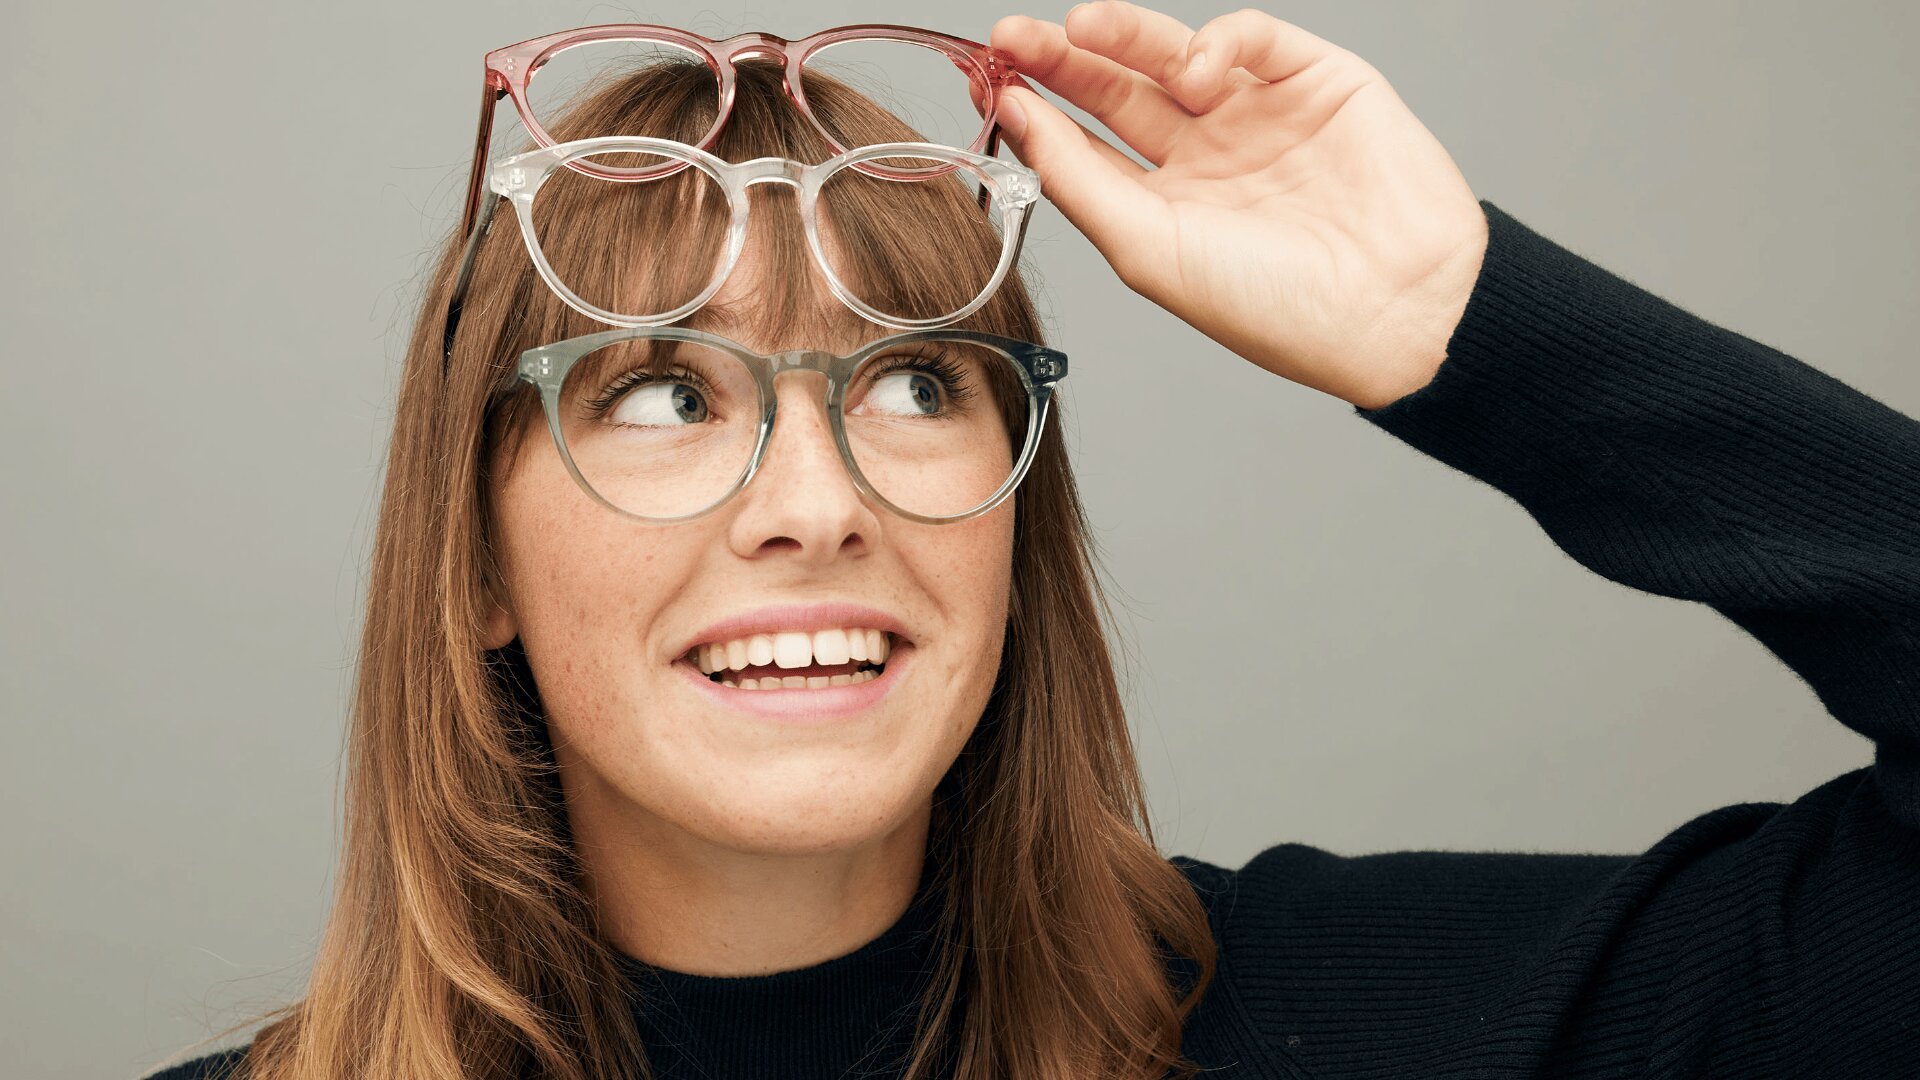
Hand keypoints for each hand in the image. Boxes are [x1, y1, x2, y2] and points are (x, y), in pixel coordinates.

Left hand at [990, 3, 1488, 409]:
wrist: (1394, 308)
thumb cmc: (1274, 306)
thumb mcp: (1150, 250)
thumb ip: (1079, 182)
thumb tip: (1018, 118)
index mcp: (1166, 208)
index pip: (1085, 146)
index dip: (1037, 112)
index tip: (990, 83)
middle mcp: (1208, 158)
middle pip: (1118, 91)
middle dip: (1064, 59)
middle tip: (1011, 37)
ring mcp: (1261, 116)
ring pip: (1176, 55)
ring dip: (1124, 34)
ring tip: (1081, 27)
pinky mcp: (1318, 82)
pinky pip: (1253, 40)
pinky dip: (1216, 42)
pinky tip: (1195, 71)